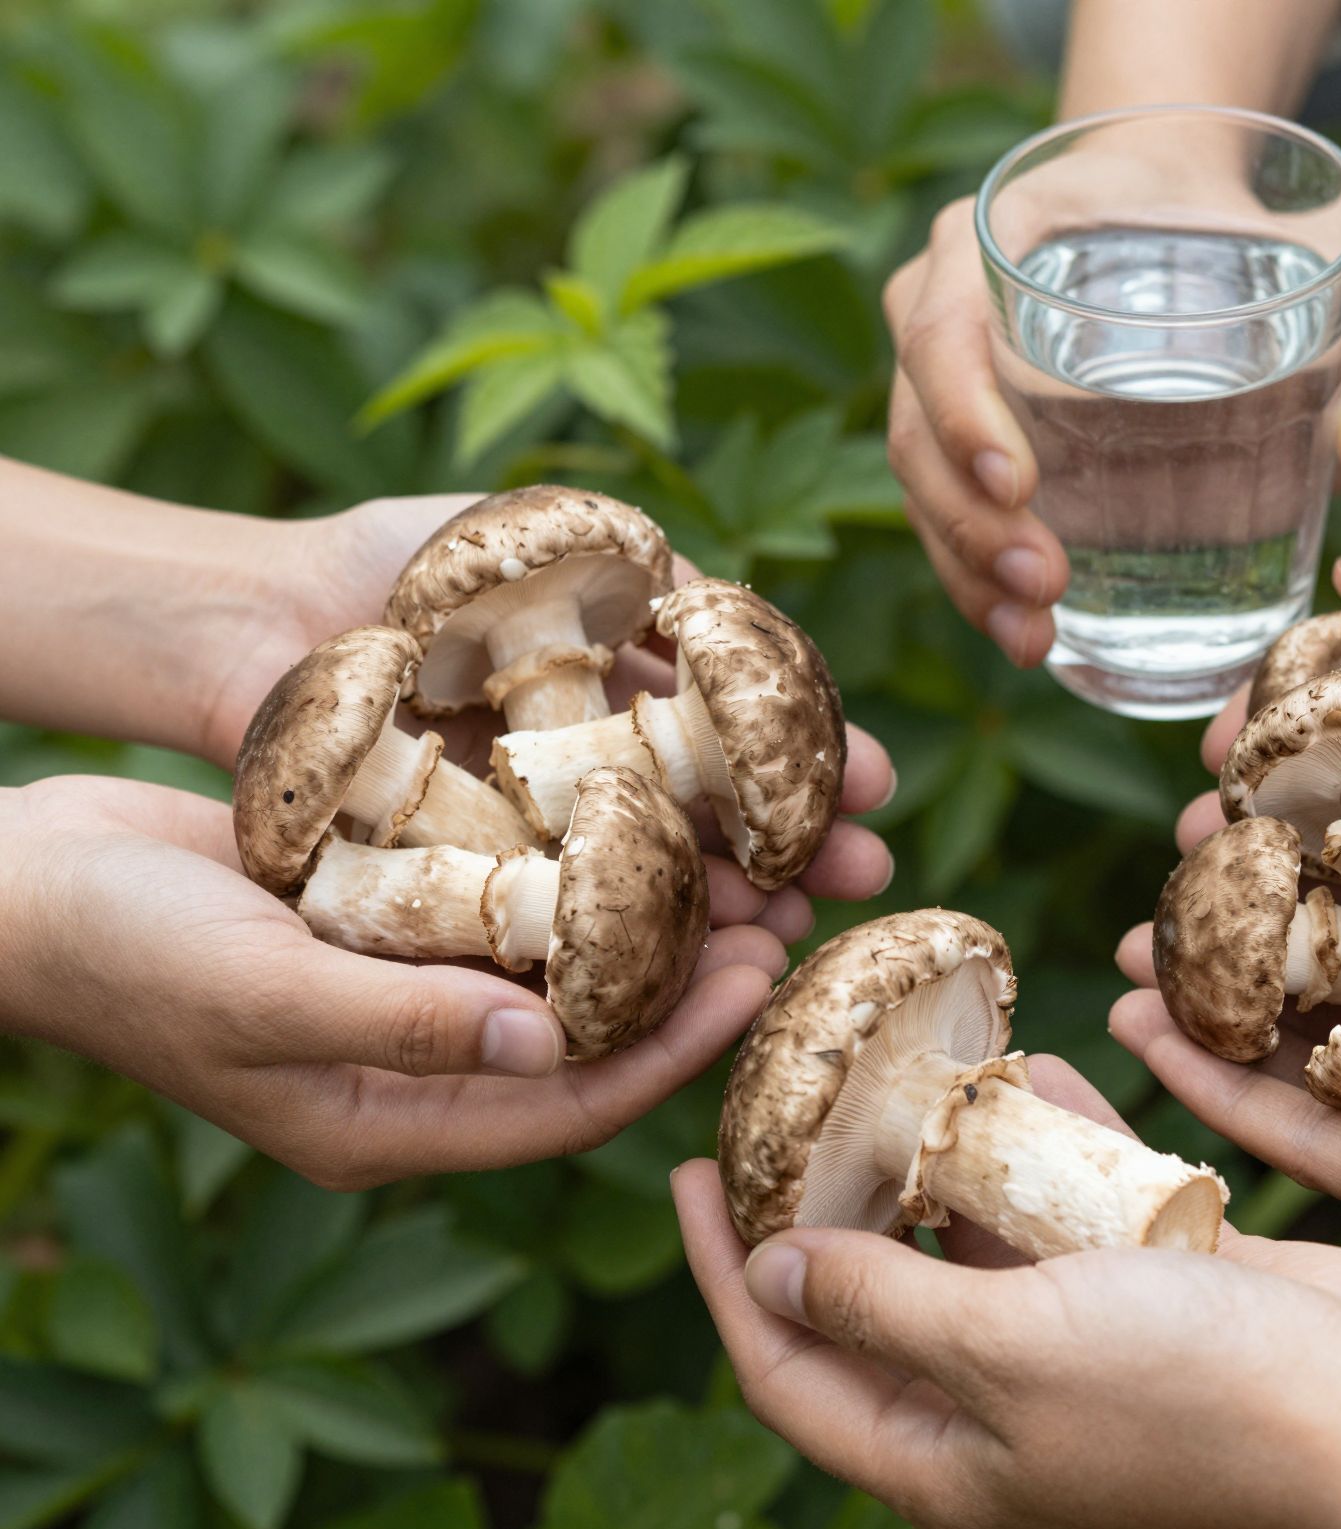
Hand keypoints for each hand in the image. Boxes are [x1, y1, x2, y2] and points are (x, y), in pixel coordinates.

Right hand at [0, 775, 783, 1187]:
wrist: (26, 880)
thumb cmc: (121, 950)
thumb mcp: (261, 996)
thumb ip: (401, 1027)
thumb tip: (548, 1049)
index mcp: (390, 1121)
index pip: (566, 1104)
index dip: (670, 1049)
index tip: (759, 981)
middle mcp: (416, 1064)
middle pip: (585, 1033)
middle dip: (685, 979)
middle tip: (783, 908)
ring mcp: (406, 987)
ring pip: (560, 959)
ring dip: (647, 911)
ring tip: (740, 853)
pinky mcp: (392, 915)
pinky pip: (509, 898)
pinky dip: (574, 862)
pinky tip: (638, 803)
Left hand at [201, 493, 898, 937]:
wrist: (241, 615)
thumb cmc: (382, 564)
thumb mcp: (537, 540)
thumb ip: (647, 580)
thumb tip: (752, 623)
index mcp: (615, 700)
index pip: (739, 744)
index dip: (811, 766)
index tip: (878, 784)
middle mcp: (584, 779)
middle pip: (712, 827)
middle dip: (797, 853)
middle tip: (870, 874)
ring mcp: (525, 842)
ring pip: (648, 887)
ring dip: (728, 909)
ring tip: (794, 925)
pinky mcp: (459, 894)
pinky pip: (558, 929)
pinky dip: (624, 947)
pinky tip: (684, 955)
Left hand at [677, 1058, 1340, 1528]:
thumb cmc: (1197, 1398)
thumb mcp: (1011, 1352)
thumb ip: (888, 1307)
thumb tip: (777, 1272)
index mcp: (950, 1458)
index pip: (794, 1366)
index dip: (725, 1277)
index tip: (686, 1172)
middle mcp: (1007, 1408)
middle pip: (882, 1292)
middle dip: (839, 1194)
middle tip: (800, 1089)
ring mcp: (1089, 1347)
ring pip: (983, 1237)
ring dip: (947, 1153)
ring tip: (905, 1058)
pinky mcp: (1161, 1288)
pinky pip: (1076, 1205)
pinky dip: (1049, 1145)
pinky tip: (1027, 1071)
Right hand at [876, 193, 1340, 665]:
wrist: (1235, 222)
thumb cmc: (1283, 226)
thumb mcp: (1328, 257)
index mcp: (1015, 226)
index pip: (945, 322)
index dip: (965, 409)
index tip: (1024, 483)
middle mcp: (964, 297)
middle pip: (920, 421)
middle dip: (969, 518)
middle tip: (1045, 587)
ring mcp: (968, 373)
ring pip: (929, 480)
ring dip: (968, 565)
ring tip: (1031, 637)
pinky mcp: (993, 435)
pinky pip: (962, 511)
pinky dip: (984, 578)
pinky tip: (1030, 639)